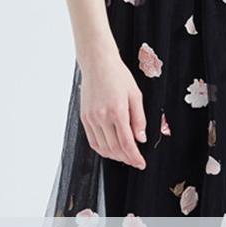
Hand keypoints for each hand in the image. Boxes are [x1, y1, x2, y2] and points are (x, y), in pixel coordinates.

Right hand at [78, 51, 146, 169]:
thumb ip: (139, 119)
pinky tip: (111, 149)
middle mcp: (102, 117)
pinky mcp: (84, 117)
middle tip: (135, 160)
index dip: (135, 157)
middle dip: (126, 158)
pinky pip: (92, 141)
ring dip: (115, 156)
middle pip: (115, 149)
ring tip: (124, 156)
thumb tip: (141, 139)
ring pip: (103, 148)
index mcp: (117, 111)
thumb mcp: (135, 95)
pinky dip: (102, 149)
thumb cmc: (118, 75)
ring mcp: (91, 118)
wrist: (98, 63)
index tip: (141, 163)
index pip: (127, 143)